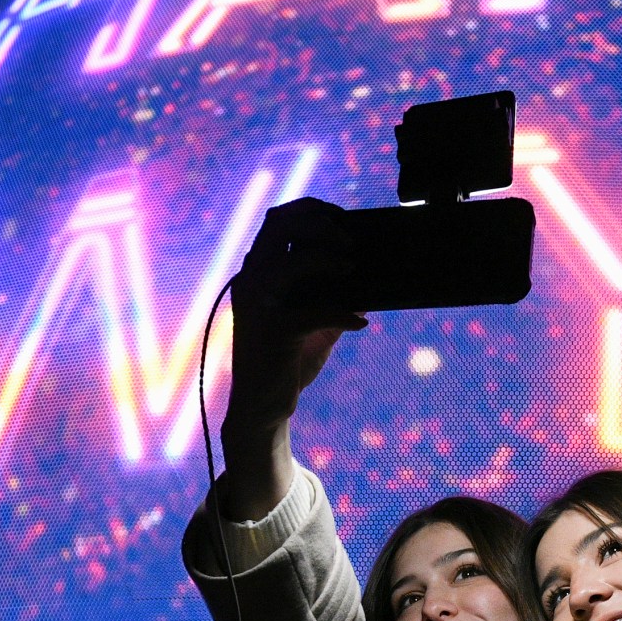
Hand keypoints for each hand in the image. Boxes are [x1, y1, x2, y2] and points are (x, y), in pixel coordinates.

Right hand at [217, 198, 367, 519]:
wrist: (264, 410)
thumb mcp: (318, 323)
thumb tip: (370, 278)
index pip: (278, 220)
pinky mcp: (271, 333)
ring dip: (325, 258)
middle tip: (349, 241)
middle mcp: (251, 282)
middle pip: (277, 225)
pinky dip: (340, 314)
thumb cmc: (289, 362)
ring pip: (287, 262)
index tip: (343, 219)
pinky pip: (311, 312)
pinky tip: (360, 323)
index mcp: (259, 273)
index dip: (311, 210)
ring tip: (353, 269)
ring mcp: (257, 306)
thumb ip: (336, 297)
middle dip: (318, 223)